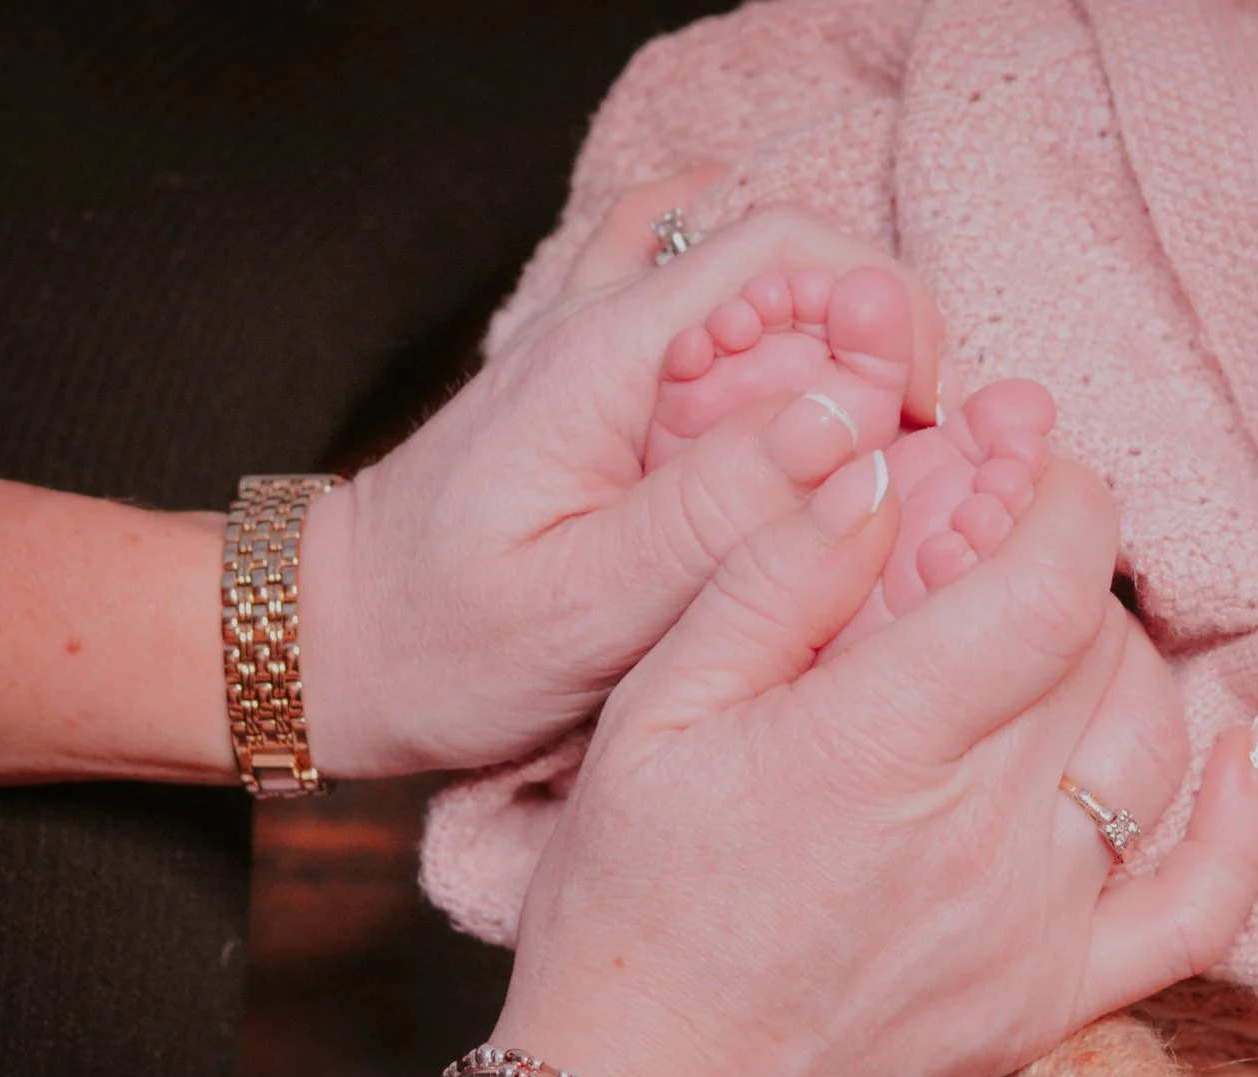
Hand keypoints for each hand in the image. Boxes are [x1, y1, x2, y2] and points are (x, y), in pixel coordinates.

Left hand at [294, 206, 945, 775]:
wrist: (334, 644)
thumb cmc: (446, 645)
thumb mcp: (587, 600)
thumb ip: (720, 509)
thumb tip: (853, 419)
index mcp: (606, 355)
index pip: (786, 251)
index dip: (888, 310)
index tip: (923, 418)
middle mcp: (607, 325)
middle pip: (790, 267)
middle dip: (878, 346)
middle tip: (908, 460)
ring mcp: (602, 348)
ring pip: (762, 296)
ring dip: (839, 360)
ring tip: (867, 461)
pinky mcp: (604, 389)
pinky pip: (705, 319)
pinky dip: (774, 342)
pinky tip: (805, 400)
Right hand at [492, 453, 1257, 1076]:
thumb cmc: (626, 906)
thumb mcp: (654, 711)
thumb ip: (772, 578)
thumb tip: (882, 469)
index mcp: (875, 748)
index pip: (1044, 586)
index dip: (1063, 503)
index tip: (1032, 470)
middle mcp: (979, 837)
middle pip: (1098, 651)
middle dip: (1066, 571)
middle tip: (1008, 547)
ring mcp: (1032, 928)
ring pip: (1151, 745)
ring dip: (1127, 664)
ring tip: (1062, 634)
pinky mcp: (1053, 1000)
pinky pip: (1200, 907)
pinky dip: (1245, 822)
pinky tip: (1251, 748)